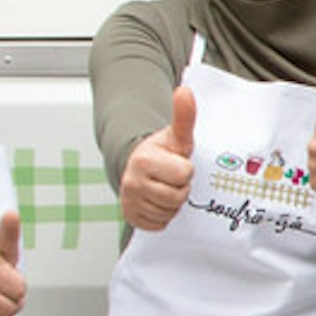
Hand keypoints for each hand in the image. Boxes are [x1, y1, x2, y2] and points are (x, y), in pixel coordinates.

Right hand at [118, 85, 198, 232]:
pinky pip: (160, 224)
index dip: (185, 170)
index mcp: (143, 160)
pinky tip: (157, 200)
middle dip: (179, 187)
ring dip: (172, 203)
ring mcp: (130, 202)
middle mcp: (132, 182)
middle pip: (178, 196)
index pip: (184, 174)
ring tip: (164, 187)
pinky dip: (162, 216)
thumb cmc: (162, 153)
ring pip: (170, 212)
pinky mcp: (131, 218)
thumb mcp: (176, 136)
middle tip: (170, 177)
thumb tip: (185, 91)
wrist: (139, 167)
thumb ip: (184, 116)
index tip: (175, 163)